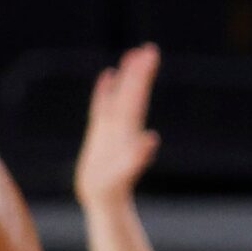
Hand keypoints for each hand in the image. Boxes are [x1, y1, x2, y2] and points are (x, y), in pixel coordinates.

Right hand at [75, 44, 162, 211]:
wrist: (105, 202)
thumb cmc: (113, 191)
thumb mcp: (124, 174)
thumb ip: (137, 157)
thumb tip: (151, 139)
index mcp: (128, 130)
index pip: (137, 96)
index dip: (142, 76)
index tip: (150, 56)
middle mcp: (123, 125)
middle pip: (132, 92)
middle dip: (140, 71)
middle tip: (149, 49)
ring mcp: (112, 128)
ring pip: (120, 95)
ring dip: (127, 76)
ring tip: (132, 55)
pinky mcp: (100, 134)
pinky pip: (102, 105)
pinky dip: (105, 90)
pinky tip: (108, 76)